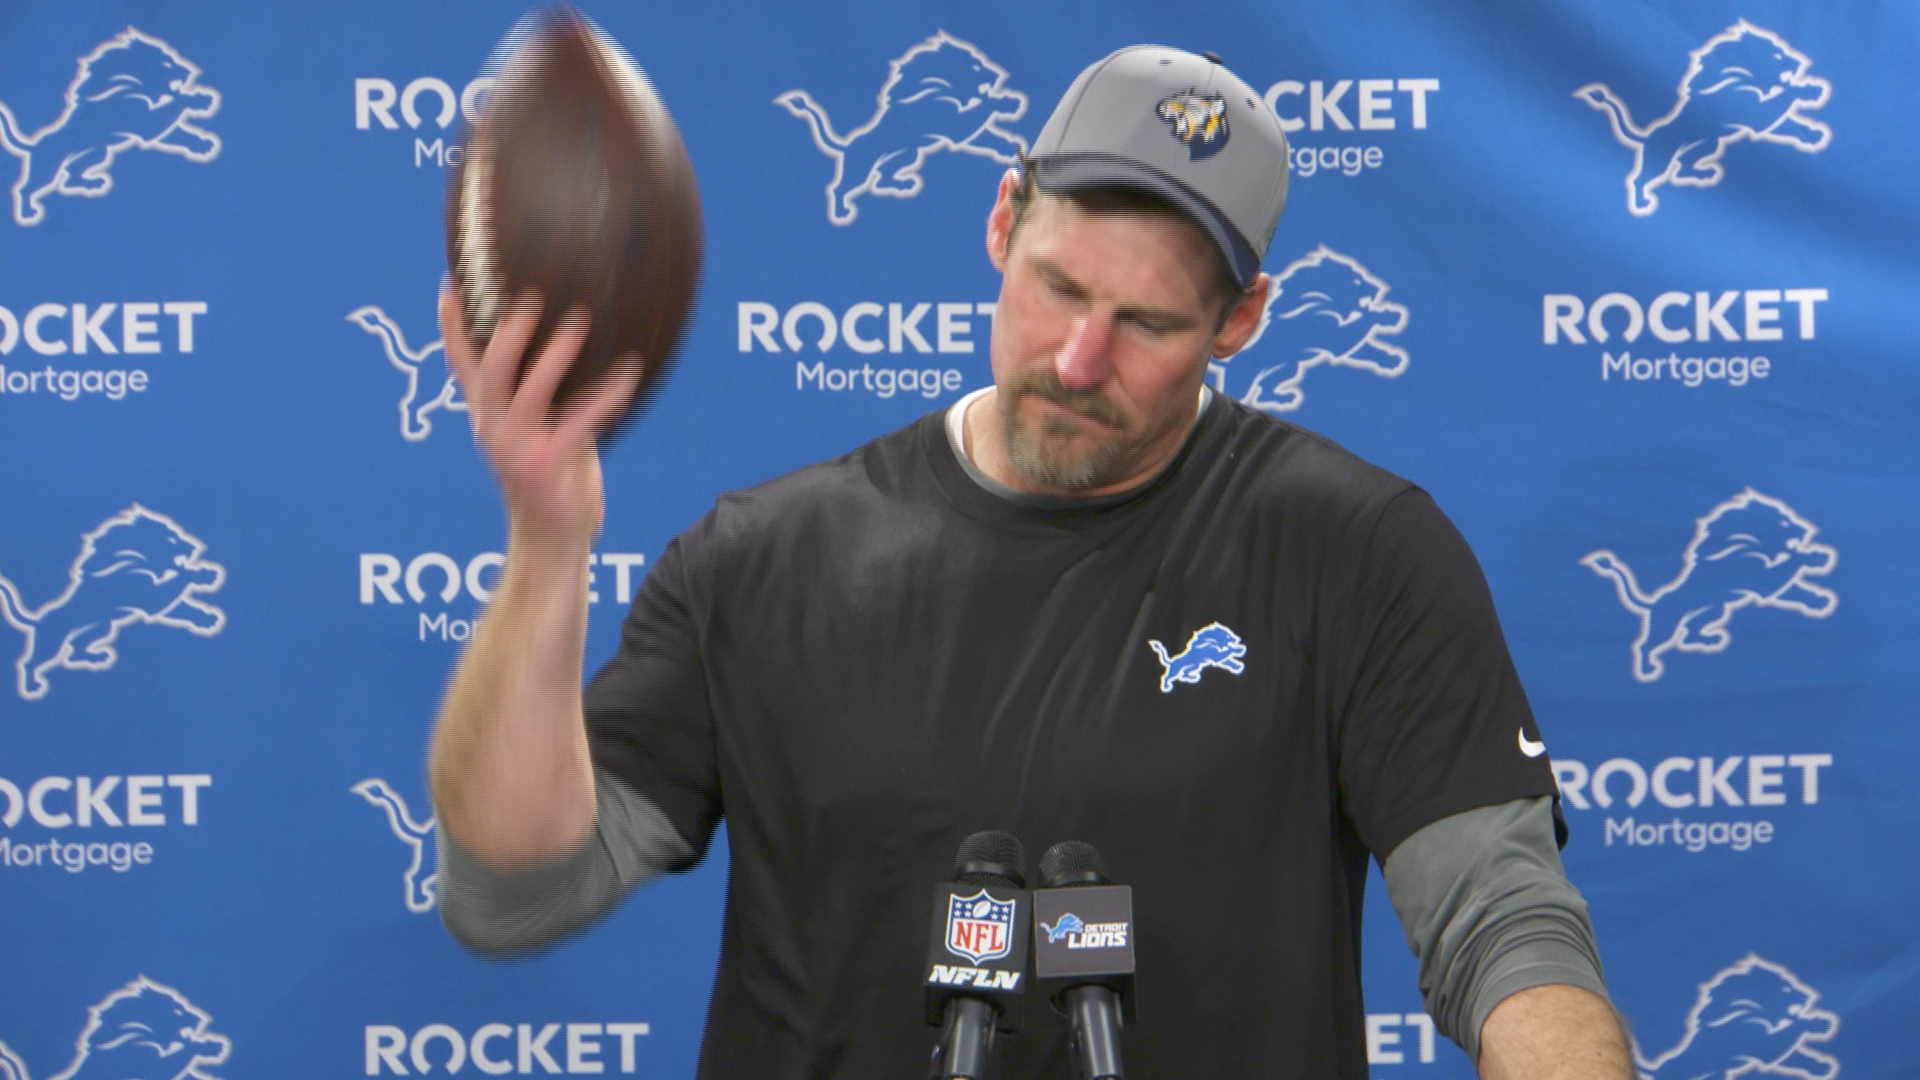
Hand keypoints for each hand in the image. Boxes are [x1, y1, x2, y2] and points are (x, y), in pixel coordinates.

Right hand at [440, 290, 643, 555]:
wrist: (550, 543)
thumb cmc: (552, 485)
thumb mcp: (539, 436)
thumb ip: (545, 401)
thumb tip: (572, 352)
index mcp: (487, 420)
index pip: (462, 367)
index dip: (452, 328)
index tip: (450, 284)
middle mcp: (494, 430)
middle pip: (491, 371)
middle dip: (507, 332)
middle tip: (531, 297)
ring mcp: (517, 449)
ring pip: (528, 392)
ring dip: (554, 355)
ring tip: (579, 322)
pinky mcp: (547, 465)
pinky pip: (579, 422)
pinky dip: (606, 396)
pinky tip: (629, 375)